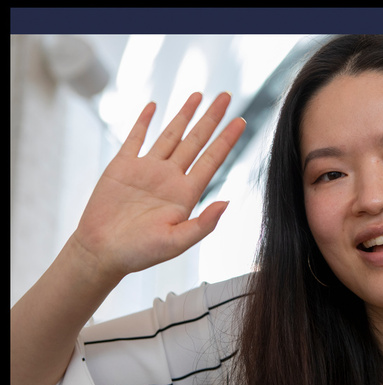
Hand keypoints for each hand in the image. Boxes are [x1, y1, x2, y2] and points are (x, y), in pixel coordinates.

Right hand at [71, 92, 245, 279]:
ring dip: (184, 114)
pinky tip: (154, 106)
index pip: (212, 159)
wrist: (102, 252)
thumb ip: (203, 224)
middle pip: (196, 141)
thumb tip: (227, 203)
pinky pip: (135, 138)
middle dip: (211, 118)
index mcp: (186, 194)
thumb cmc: (139, 253)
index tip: (241, 121)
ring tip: (198, 95)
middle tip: (227, 96)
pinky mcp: (122, 167)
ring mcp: (147, 170)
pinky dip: (144, 122)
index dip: (227, 139)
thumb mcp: (176, 243)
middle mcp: (170, 177)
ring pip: (171, 135)